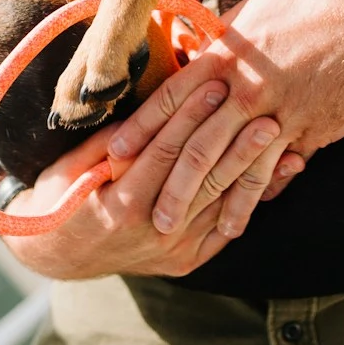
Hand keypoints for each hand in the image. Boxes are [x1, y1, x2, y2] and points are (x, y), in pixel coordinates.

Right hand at [0, 79, 283, 279]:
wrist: (59, 255)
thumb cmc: (61, 198)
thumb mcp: (71, 166)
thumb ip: (108, 141)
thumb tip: (144, 106)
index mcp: (121, 205)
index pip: (164, 152)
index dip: (190, 116)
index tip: (214, 84)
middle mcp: (152, 231)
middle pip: (203, 178)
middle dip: (235, 140)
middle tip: (264, 108)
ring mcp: (173, 249)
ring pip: (222, 203)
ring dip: (255, 168)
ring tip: (284, 136)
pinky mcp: (187, 260)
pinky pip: (226, 228)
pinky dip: (254, 199)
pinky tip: (283, 173)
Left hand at [110, 0, 343, 237]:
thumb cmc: (312, 0)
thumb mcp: (257, 12)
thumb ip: (225, 43)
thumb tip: (198, 53)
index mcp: (226, 53)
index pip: (170, 97)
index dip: (139, 130)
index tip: (111, 156)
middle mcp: (246, 85)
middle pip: (194, 142)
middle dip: (166, 184)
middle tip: (142, 216)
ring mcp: (279, 110)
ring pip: (233, 166)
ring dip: (206, 203)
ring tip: (182, 231)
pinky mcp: (310, 128)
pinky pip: (275, 169)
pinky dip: (254, 197)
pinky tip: (238, 219)